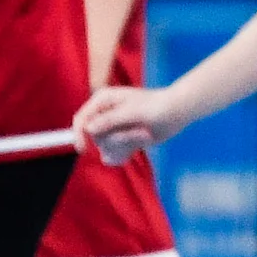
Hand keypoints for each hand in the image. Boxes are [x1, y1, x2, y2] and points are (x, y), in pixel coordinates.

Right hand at [75, 81, 191, 167]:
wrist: (178, 113)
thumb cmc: (157, 106)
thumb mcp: (133, 112)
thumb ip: (111, 120)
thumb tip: (89, 129)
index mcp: (102, 101)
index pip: (81, 120)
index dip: (79, 135)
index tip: (84, 149)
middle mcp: (104, 114)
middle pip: (95, 138)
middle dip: (118, 139)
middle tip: (139, 130)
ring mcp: (112, 129)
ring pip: (106, 148)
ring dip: (126, 145)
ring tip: (144, 134)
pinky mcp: (121, 141)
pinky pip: (113, 156)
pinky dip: (126, 153)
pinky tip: (139, 144)